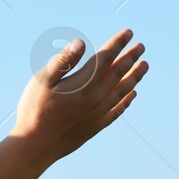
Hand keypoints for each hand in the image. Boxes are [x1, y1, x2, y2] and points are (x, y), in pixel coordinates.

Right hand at [11, 28, 147, 162]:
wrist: (35, 146)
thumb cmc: (34, 111)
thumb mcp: (41, 81)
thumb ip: (63, 61)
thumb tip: (80, 42)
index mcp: (84, 83)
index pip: (105, 58)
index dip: (117, 44)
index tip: (128, 32)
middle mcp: (96, 97)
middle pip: (119, 73)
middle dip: (130, 57)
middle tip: (141, 47)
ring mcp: (98, 113)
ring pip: (123, 90)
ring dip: (135, 76)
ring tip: (144, 66)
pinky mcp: (96, 126)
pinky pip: (118, 110)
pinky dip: (127, 101)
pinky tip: (132, 95)